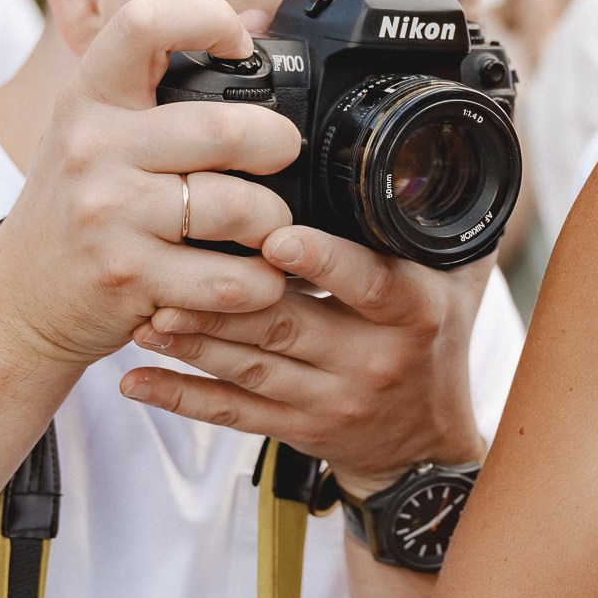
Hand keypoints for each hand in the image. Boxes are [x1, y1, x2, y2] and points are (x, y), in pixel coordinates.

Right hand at [0, 0, 302, 367]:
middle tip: (282, 155)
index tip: (237, 45)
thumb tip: (254, 19)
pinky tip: (256, 275)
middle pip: (225, 129)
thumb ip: (163, 79)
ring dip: (277, 222)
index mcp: (90, 97)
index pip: (146, 23)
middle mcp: (94, 148)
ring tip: (269, 226)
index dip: (209, 18)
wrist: (18, 300)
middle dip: (279, 144)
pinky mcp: (131, 278)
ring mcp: (109, 215)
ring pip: (241, 208)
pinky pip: (234, 280)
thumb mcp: (98, 129)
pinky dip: (264, 282)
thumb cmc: (77, 205)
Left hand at [122, 228, 489, 492]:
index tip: (276, 240)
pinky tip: (138, 381)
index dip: (322, 261)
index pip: (366, 282)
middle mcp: (370, 358)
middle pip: (287, 324)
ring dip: (193, 342)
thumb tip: (429, 151)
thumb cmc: (434, 344)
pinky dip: (183, 398)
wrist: (425, 446)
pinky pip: (234, 414)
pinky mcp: (297, 430)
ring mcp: (330, 400)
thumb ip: (437, 228)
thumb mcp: (459, 285)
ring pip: (251, 369)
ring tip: (145, 315)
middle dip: (225, 301)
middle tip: (171, 272)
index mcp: (411, 312)